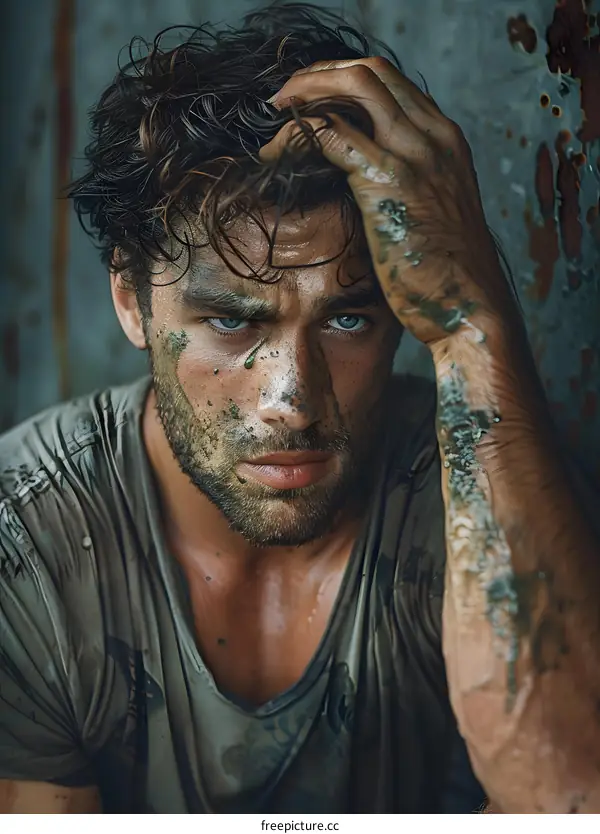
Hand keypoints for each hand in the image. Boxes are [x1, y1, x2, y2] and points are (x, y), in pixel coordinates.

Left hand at [259, 58, 518, 348]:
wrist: (469, 305)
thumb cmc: (448, 274)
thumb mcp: (433, 215)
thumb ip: (409, 187)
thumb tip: (366, 184)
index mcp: (446, 141)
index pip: (392, 82)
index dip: (345, 80)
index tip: (313, 99)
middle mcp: (434, 136)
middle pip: (370, 72)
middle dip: (320, 75)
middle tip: (286, 99)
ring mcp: (414, 153)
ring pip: (353, 87)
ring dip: (307, 92)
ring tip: (277, 113)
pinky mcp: (388, 180)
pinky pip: (332, 134)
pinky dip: (297, 136)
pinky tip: (273, 154)